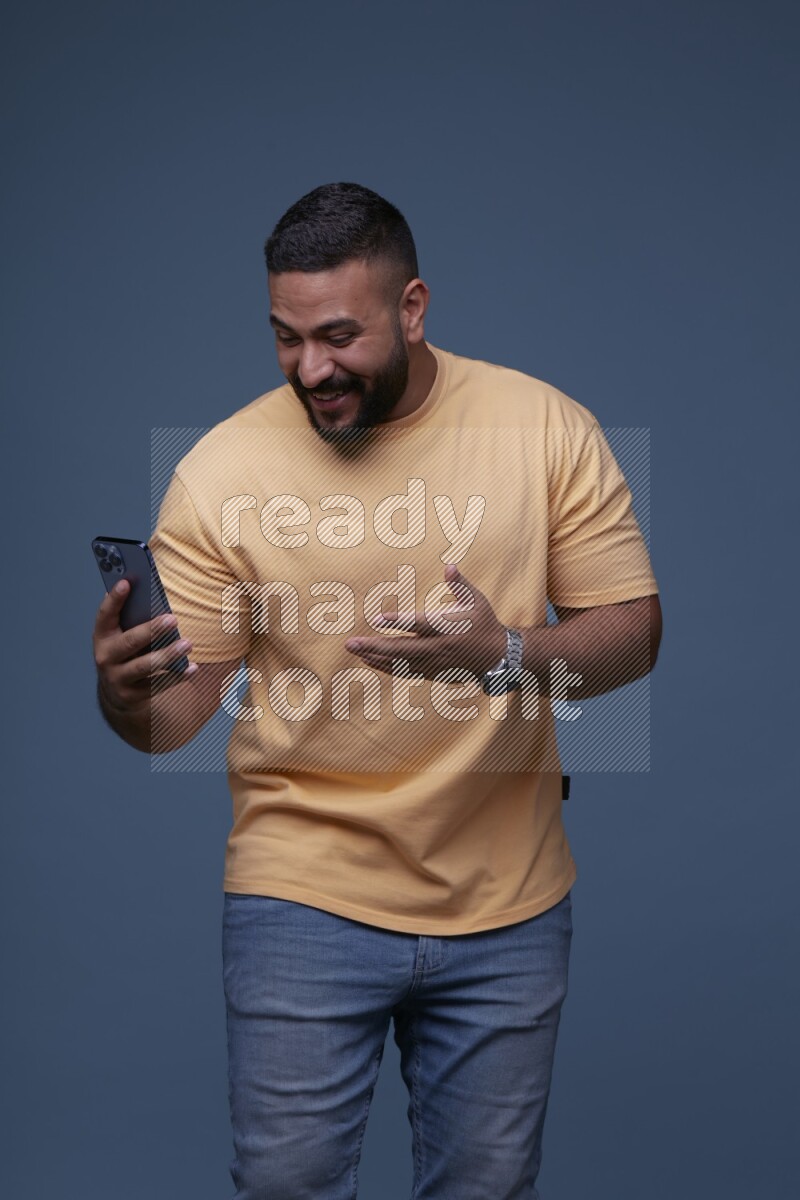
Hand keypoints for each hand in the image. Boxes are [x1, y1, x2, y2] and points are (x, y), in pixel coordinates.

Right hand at [93, 579, 196, 712]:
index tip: (127, 582)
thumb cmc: (126, 652)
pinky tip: (192, 667)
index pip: (105, 614)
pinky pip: (158, 685)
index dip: (114, 599)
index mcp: (102, 636)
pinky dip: (177, 676)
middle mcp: (105, 657)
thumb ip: (132, 617)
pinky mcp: (132, 695)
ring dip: (167, 654)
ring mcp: (117, 678)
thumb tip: (151, 592)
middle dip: (151, 630)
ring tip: (187, 644)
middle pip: (129, 642)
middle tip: (172, 619)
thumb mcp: (122, 634)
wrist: (117, 693)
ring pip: (145, 666)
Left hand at [344, 564, 505, 681]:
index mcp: (447, 627)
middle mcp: (438, 647)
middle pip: (401, 648)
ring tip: (354, 651)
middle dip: (373, 646)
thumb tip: (449, 565)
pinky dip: (386, 667)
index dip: (398, 621)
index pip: (419, 624)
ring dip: (375, 657)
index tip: (378, 618)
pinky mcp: (432, 672)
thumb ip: (460, 584)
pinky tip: (370, 662)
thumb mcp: (477, 600)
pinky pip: (404, 671)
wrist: (498, 658)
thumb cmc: (485, 624)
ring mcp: (433, 663)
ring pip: (399, 663)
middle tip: (350, 643)